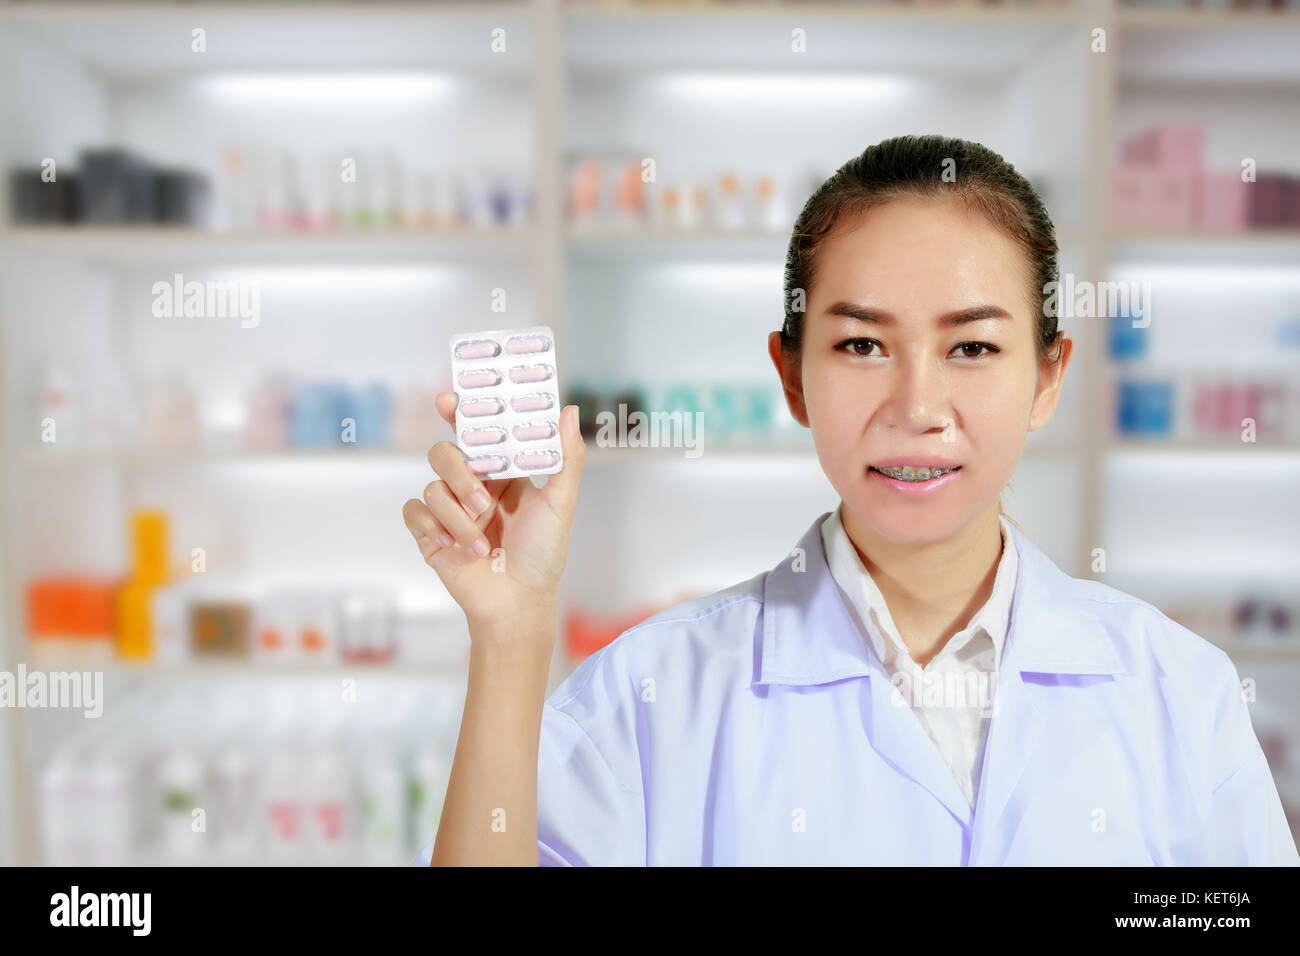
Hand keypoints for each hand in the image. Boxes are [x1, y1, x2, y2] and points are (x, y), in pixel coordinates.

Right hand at [402, 394, 585, 631]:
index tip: (448, 400)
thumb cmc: (544, 554)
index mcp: (502, 472)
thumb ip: (565, 456)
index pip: (476, 432)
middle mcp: (473, 485)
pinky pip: (414, 512)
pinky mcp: (430, 533)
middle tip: (482, 502)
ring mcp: (450, 509)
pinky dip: (433, 527)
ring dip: (458, 518)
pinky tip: (453, 546)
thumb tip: (568, 410)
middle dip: (460, 475)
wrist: (517, 603)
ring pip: (432, 487)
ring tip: (482, 545)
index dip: (459, 412)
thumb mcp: (561, 503)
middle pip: (445, 453)